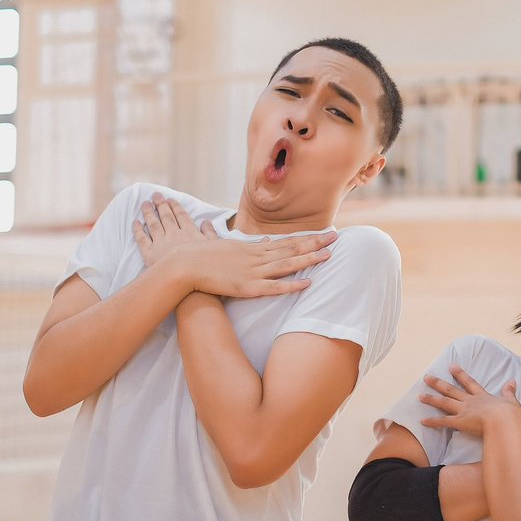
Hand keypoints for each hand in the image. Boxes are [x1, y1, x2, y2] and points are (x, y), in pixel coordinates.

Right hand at [133, 194, 336, 297]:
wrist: (183, 266)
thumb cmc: (202, 257)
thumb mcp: (228, 247)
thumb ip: (250, 245)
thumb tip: (264, 240)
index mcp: (252, 248)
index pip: (286, 242)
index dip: (307, 238)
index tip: (324, 233)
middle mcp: (256, 256)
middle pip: (291, 249)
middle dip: (315, 243)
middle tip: (337, 237)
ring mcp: (253, 271)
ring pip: (287, 264)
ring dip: (309, 259)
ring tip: (329, 255)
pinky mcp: (246, 287)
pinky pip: (273, 287)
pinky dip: (291, 285)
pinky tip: (308, 282)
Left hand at [419, 364, 520, 437]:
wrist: (504, 422)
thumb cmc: (509, 414)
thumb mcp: (512, 401)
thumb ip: (509, 392)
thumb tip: (512, 381)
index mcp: (482, 396)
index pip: (469, 383)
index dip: (460, 374)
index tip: (451, 366)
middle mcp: (470, 401)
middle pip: (451, 390)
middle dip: (438, 383)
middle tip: (426, 377)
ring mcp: (463, 411)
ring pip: (444, 403)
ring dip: (431, 399)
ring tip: (420, 396)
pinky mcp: (459, 422)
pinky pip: (443, 422)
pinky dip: (432, 421)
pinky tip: (422, 421)